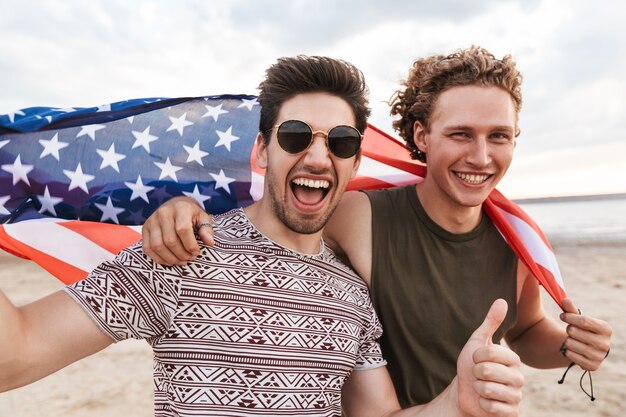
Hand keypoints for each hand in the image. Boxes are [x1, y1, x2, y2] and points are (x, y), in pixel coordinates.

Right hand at [141, 196, 213, 264]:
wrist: (175, 204)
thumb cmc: (191, 213)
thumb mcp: (203, 217)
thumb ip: (206, 229)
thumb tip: (210, 243)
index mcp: (180, 208)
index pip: (183, 230)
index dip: (190, 245)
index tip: (196, 252)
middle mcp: (163, 213)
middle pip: (170, 240)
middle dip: (181, 254)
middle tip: (190, 258)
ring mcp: (152, 220)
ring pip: (158, 246)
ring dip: (170, 258)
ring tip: (181, 261)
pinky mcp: (144, 228)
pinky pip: (147, 248)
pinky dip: (158, 258)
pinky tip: (169, 261)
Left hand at [457, 299, 522, 416]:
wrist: (465, 393)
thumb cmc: (472, 365)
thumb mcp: (478, 341)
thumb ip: (491, 322)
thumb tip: (501, 300)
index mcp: (513, 359)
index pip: (489, 352)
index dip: (476, 356)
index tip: (476, 359)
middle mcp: (519, 378)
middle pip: (487, 371)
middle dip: (475, 373)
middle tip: (478, 376)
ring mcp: (516, 397)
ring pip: (489, 390)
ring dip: (478, 389)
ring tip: (481, 388)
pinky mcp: (512, 414)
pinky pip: (493, 407)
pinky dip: (483, 405)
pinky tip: (485, 403)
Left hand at [559, 298, 611, 370]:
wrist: (587, 348)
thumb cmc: (583, 329)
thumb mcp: (578, 318)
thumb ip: (571, 310)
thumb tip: (565, 300)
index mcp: (605, 329)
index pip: (584, 321)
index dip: (570, 317)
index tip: (562, 315)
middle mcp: (606, 343)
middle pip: (574, 331)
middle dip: (568, 329)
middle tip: (570, 330)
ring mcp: (600, 356)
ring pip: (570, 343)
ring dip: (566, 340)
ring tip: (572, 340)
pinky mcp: (593, 366)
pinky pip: (571, 356)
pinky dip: (567, 351)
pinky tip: (572, 349)